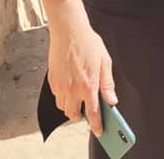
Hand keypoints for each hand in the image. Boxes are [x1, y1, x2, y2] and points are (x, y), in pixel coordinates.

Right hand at [43, 0, 117, 137]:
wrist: (69, 31)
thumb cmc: (88, 43)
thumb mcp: (105, 61)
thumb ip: (107, 83)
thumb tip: (112, 100)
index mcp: (88, 84)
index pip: (93, 113)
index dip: (97, 125)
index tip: (99, 132)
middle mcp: (73, 88)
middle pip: (74, 115)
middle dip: (81, 117)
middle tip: (88, 112)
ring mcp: (60, 86)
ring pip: (63, 108)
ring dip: (71, 108)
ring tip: (79, 99)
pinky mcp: (52, 81)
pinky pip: (57, 97)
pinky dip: (63, 98)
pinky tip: (70, 89)